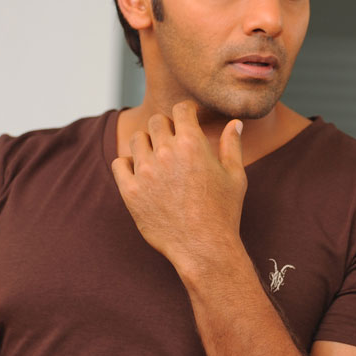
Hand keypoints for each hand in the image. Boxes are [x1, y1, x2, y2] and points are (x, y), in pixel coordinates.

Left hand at [111, 101, 246, 271]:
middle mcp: (165, 152)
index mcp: (192, 143)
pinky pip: (119, 164)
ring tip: (158, 158)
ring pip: (136, 139)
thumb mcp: (235, 176)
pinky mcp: (129, 191)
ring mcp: (145, 171)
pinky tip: (142, 174)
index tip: (188, 119)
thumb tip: (234, 123)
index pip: (181, 109)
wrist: (204, 247)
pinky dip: (128, 164)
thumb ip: (231, 145)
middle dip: (167, 127)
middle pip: (157, 121)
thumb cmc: (224, 212)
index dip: (186, 112)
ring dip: (147, 144)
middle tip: (174, 142)